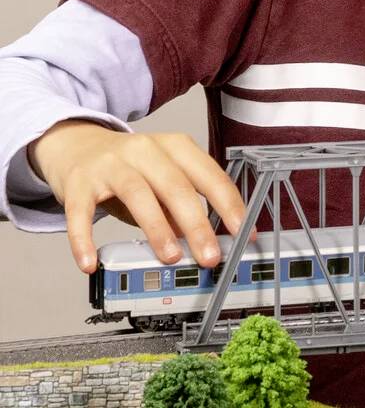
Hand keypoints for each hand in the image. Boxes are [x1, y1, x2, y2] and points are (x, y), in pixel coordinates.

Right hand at [27, 120, 249, 273]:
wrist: (76, 145)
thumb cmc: (128, 168)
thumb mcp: (162, 179)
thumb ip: (181, 205)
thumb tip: (204, 241)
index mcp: (175, 147)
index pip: (209, 175)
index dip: (229, 205)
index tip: (244, 232)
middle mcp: (145, 150)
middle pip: (176, 186)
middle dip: (198, 224)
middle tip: (209, 255)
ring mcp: (111, 164)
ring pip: (138, 194)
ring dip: (157, 229)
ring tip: (170, 256)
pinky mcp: (79, 181)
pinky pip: (82, 212)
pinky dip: (84, 239)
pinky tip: (91, 263)